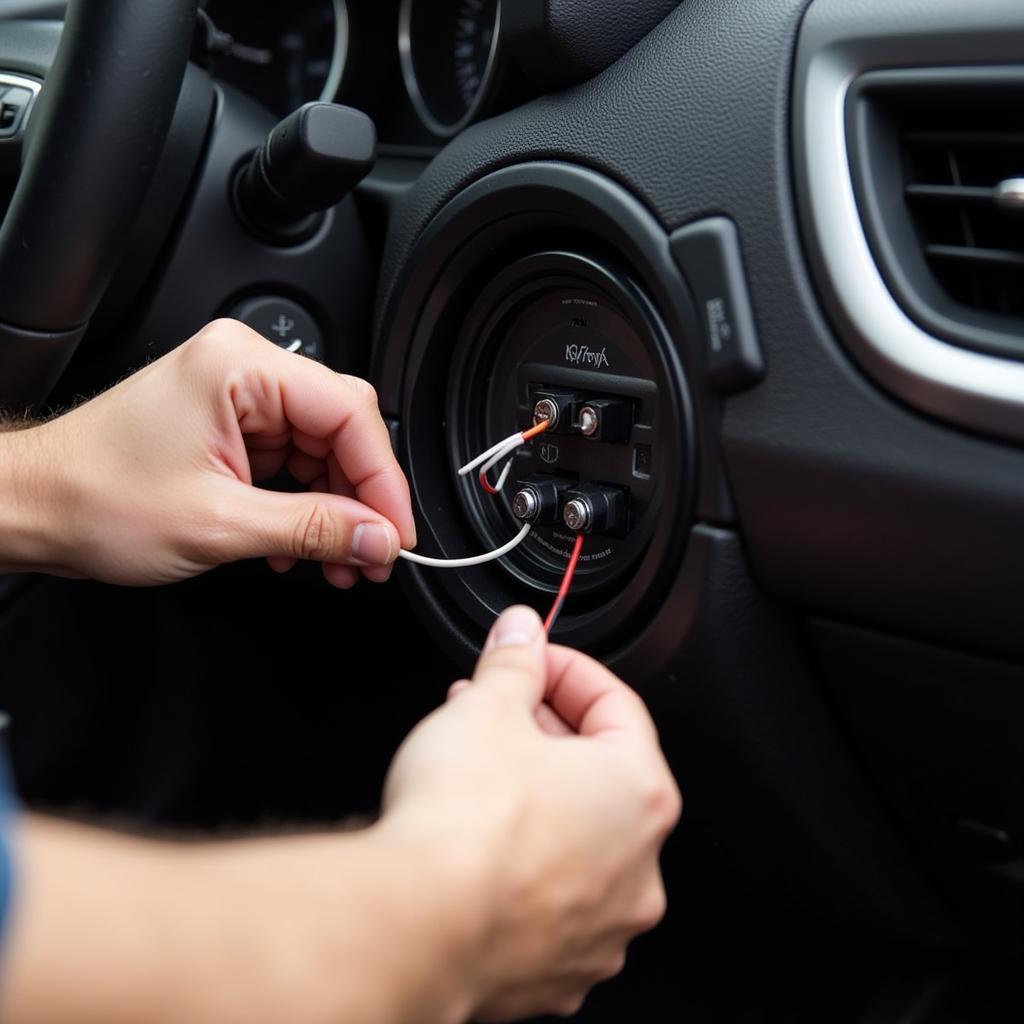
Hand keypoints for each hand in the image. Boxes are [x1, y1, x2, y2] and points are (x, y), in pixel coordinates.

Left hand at [7, 319, 414, 586]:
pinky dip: (305, 507)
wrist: (34, 507)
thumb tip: (377, 537)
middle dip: (362, 499)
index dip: (383, 479)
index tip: (395, 532)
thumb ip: (312, 529)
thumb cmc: (95, 497)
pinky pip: (293, 463)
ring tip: (340, 562)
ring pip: (323, 451)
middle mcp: (243, 370)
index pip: (349, 413)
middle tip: (373, 554)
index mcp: (240, 366)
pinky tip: (301, 547)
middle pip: (342, 430)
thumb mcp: (219, 523)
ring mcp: (238, 398)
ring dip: (336, 511)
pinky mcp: (232, 426)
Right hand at [382, 605, 681, 1019]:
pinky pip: (547, 897)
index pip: (617, 706)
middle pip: (597, 773)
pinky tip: (477, 841)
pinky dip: (520, 863)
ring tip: (475, 766)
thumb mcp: (487, 707)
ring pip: (573, 839)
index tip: (533, 659)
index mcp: (640, 793)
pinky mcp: (558, 969)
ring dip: (532, 796)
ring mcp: (602, 925)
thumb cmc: (466, 825)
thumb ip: (514, 661)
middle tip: (495, 708)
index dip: (566, 670)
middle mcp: (637, 866)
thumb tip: (521, 633)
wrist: (418, 926)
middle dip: (541, 730)